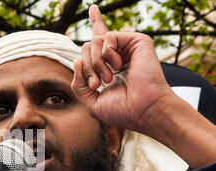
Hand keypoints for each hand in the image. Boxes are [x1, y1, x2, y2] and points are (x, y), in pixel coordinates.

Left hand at [72, 5, 215, 168]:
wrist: (143, 111)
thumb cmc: (122, 110)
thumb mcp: (91, 100)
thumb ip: (78, 84)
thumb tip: (76, 60)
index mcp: (110, 67)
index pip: (100, 44)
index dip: (96, 24)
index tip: (93, 9)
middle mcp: (119, 55)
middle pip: (87, 47)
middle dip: (86, 67)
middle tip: (97, 84)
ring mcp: (128, 48)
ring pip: (94, 41)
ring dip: (95, 63)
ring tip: (108, 79)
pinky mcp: (137, 41)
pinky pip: (108, 37)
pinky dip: (107, 54)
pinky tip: (118, 66)